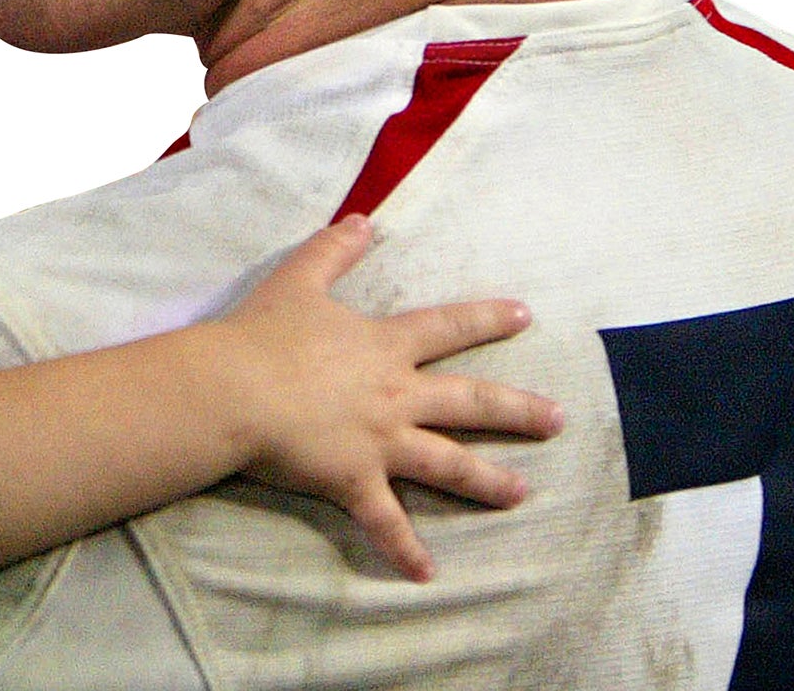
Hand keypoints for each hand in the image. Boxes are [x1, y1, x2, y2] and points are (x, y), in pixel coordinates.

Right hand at [210, 214, 563, 581]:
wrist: (235, 388)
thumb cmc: (263, 333)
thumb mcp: (300, 278)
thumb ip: (334, 248)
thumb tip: (363, 219)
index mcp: (384, 346)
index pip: (447, 327)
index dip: (487, 319)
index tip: (525, 316)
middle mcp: (395, 395)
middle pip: (469, 401)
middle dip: (517, 409)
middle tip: (557, 419)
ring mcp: (380, 441)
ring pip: (447, 464)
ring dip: (487, 481)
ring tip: (522, 494)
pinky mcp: (354, 481)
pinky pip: (385, 522)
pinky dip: (404, 550)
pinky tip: (427, 574)